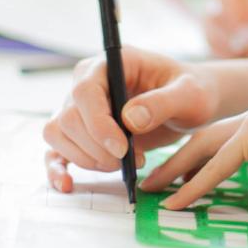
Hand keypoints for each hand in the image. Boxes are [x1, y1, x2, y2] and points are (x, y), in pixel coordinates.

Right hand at [43, 46, 219, 191]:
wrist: (191, 103)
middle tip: (130, 160)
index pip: (85, 91)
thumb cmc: (191, 90)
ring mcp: (82, 106)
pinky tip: (67, 184)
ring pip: (58, 133)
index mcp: (111, 63)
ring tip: (119, 166)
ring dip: (85, 158)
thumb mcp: (189, 94)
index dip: (97, 123)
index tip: (121, 149)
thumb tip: (130, 119)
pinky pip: (56, 148)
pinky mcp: (83, 131)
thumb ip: (162, 103)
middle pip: (69, 117)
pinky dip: (57, 167)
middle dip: (96, 147)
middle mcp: (89, 82)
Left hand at [141, 101, 247, 208]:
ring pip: (205, 146)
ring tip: (156, 191)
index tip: (178, 178)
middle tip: (154, 182)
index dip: (199, 159)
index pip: (225, 139)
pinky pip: (217, 163)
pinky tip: (179, 201)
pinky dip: (195, 184)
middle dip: (177, 160)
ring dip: (177, 170)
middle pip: (207, 137)